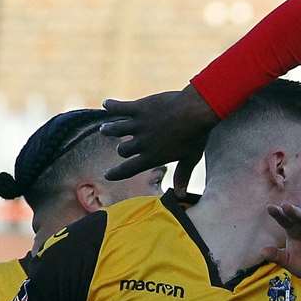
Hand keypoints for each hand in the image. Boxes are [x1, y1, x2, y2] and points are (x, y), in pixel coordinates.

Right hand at [100, 86, 218, 186]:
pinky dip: (111, 106)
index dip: (116, 174)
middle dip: (121, 149)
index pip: (128, 170)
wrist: (196, 110)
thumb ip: (182, 176)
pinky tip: (106, 104)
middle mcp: (142, 143)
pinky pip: (119, 108)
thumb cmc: (196, 135)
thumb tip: (181, 196)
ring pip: (115, 129)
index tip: (107, 175)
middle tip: (121, 147)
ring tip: (104, 130)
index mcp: (153, 157)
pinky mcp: (139, 108)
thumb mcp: (191, 158)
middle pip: (122, 150)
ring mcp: (139, 125)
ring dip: (109, 130)